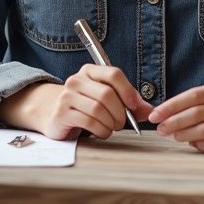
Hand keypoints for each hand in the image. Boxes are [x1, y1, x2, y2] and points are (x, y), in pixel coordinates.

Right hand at [0, 65, 153, 140]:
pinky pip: (89, 122)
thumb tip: (151, 111)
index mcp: (89, 71)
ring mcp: (67, 96)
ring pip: (98, 110)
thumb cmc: (85, 106)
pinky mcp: (62, 113)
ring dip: (111, 124)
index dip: (128, 91)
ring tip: (111, 128)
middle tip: (122, 123)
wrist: (52, 113)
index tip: (134, 106)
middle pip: (107, 94)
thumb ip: (130, 104)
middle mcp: (76, 80)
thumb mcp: (107, 100)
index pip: (113, 74)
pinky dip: (101, 131)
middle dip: (120, 113)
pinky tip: (101, 132)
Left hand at [147, 80, 203, 151]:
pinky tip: (191, 142)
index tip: (154, 114)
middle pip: (197, 114)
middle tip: (159, 128)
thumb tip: (163, 114)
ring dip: (184, 134)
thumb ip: (192, 100)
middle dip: (174, 122)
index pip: (193, 96)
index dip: (171, 106)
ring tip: (172, 135)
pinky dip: (200, 145)